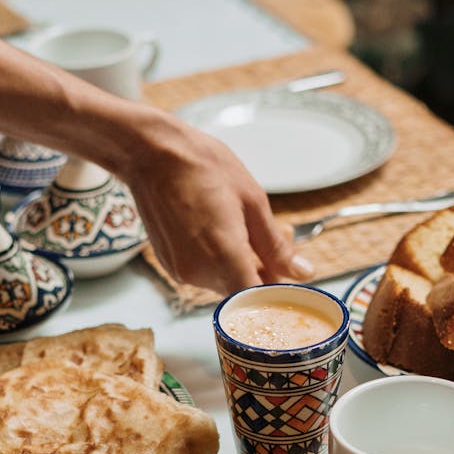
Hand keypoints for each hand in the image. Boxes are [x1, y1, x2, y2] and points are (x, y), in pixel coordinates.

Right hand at [125, 117, 312, 295]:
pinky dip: (219, 259)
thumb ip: (276, 246)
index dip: (277, 293)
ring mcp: (180, 271)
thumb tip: (301, 273)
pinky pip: (205, 273)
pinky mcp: (170, 265)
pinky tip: (222, 229)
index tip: (290, 276)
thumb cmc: (202, 167)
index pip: (259, 300)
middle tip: (278, 235)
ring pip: (224, 282)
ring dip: (242, 263)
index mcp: (224, 256)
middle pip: (242, 292)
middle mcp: (198, 272)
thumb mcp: (253, 201)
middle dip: (264, 270)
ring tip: (246, 224)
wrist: (152, 153)